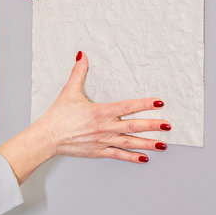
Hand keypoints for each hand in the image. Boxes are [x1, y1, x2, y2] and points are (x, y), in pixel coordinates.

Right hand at [0, 52, 169, 180]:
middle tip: (168, 126)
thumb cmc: (58, 116)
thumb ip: (79, 73)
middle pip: (134, 126)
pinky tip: (144, 158)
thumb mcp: (69, 91)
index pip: (128, 107)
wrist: (47, 137)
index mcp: (101, 112)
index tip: (159, 103)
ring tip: (163, 144)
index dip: (145, 104)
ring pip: (130, 142)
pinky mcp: (99, 151)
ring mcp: (103, 141)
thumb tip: (82, 55)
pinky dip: (132, 157)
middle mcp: (105, 127)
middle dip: (152, 126)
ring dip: (147, 143)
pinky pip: (119, 155)